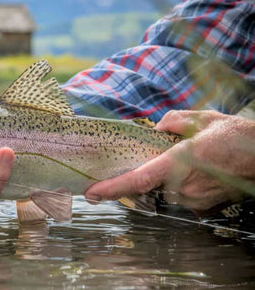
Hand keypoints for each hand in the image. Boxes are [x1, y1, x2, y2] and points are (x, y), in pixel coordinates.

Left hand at [85, 110, 254, 212]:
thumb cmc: (235, 137)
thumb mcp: (202, 118)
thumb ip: (173, 121)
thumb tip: (157, 128)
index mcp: (179, 162)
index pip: (138, 180)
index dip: (111, 189)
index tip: (91, 193)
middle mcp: (183, 186)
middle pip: (145, 186)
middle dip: (138, 175)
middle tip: (144, 160)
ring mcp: (193, 199)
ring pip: (161, 191)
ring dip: (160, 179)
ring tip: (182, 161)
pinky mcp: (201, 207)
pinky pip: (176, 196)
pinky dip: (174, 184)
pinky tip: (190, 171)